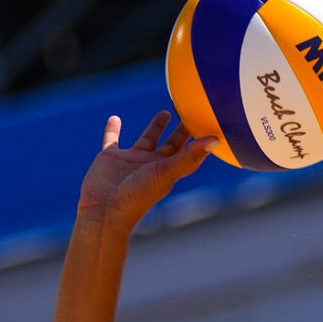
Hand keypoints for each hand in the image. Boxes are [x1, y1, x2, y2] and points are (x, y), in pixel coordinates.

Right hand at [77, 110, 215, 223]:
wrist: (106, 209)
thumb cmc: (140, 194)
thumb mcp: (168, 172)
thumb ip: (190, 156)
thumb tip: (216, 139)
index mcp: (168, 170)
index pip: (188, 152)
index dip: (199, 141)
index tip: (209, 126)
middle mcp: (152, 164)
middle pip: (171, 144)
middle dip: (181, 131)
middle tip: (191, 114)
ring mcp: (132, 161)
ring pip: (147, 139)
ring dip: (156, 127)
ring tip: (166, 112)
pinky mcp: (110, 158)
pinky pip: (112, 140)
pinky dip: (112, 130)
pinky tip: (115, 118)